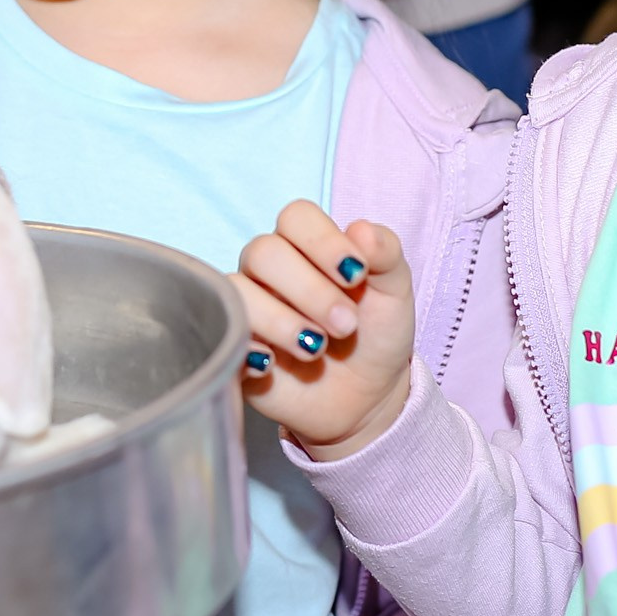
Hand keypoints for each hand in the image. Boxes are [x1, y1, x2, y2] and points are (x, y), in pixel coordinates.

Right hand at [234, 201, 413, 460]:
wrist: (366, 398)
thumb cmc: (376, 335)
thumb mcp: (394, 293)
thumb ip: (385, 254)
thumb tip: (361, 230)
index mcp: (307, 246)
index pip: (296, 217)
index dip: (323, 240)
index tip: (356, 275)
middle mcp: (270, 271)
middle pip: (263, 251)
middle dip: (309, 289)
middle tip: (346, 325)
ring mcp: (249, 308)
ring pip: (239, 292)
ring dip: (281, 320)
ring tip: (316, 349)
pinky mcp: (234, 347)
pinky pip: (222, 334)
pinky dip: (247, 347)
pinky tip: (274, 364)